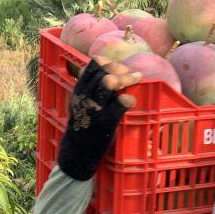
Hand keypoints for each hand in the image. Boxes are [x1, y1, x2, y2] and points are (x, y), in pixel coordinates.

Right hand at [57, 56, 141, 180]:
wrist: (77, 151)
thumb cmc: (83, 124)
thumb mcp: (79, 102)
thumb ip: (89, 87)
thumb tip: (105, 71)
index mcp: (79, 89)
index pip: (94, 64)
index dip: (110, 62)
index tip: (119, 69)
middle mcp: (86, 95)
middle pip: (105, 70)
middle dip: (122, 69)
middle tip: (134, 75)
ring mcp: (95, 108)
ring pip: (110, 82)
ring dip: (127, 78)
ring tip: (137, 81)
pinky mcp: (106, 121)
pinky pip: (120, 102)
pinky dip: (128, 99)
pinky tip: (131, 101)